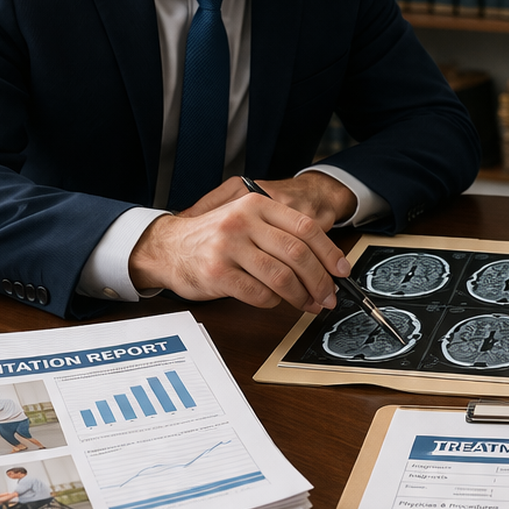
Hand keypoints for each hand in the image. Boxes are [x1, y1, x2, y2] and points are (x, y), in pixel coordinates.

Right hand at [129, 179, 352, 310]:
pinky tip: (274, 301)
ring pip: (282, 277)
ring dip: (300, 296)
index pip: (305, 228)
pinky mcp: (217, 274)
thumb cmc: (213, 238)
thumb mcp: (247, 221)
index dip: (330, 253)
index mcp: (256, 204)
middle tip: (328, 297)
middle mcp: (243, 221)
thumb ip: (280, 233)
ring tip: (307, 304)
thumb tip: (324, 262)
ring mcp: (229, 247)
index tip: (341, 271)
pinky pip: (259, 294)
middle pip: (298, 254)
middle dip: (320, 280)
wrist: (167, 247)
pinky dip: (273, 302)